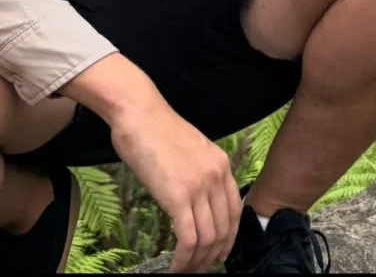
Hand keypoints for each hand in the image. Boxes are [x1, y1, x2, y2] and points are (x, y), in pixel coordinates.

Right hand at [109, 96, 241, 271]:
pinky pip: (188, 239)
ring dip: (197, 262)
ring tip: (185, 271)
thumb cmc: (157, 130)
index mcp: (221, 164)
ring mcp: (199, 186)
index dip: (228, 238)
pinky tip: (175, 267)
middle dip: (212, 255)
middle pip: (224, 229)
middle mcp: (216, 175)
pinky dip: (183, 260)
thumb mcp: (190, 149)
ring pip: (208, 239)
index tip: (218, 253)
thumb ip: (200, 173)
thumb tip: (196, 202)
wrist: (139, 113)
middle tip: (199, 269)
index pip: (235, 211)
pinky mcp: (178, 196)